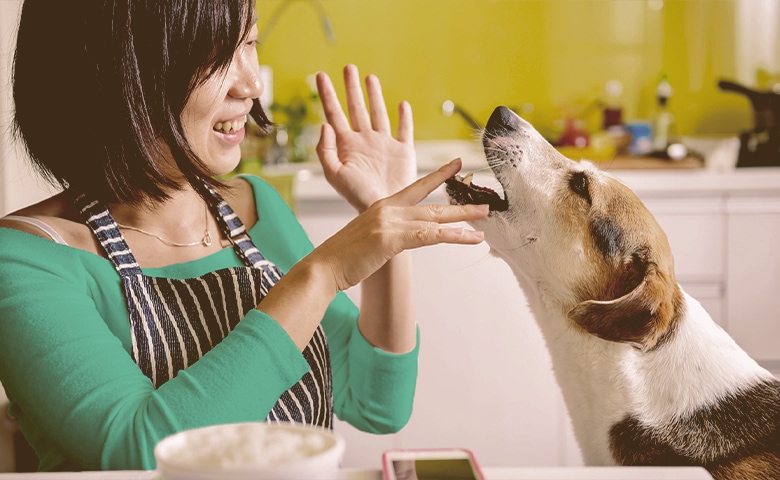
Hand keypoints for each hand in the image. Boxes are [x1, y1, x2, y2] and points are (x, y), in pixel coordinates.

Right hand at [308, 158, 487, 290]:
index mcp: (382, 206)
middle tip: (484, 203)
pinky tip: (471, 238)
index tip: (456, 165)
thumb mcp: (367, 237)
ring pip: (435, 218)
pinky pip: (430, 236)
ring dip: (463, 219)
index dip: (439, 176)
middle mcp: (388, 209)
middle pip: (432, 203)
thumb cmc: (343, 257)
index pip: (416, 187)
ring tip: (484, 219)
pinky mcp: (391, 239)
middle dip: (460, 204)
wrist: (325, 266)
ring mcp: (390, 223)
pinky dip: (453, 236)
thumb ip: (386, 233)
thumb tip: (399, 239)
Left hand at [316, 64, 416, 212]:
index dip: (327, 94)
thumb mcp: (334, 175)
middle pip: (356, 107)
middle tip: (348, 67)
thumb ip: (325, 150)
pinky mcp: (403, 151)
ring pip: (379, 113)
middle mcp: (365, 141)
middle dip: (351, 88)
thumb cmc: (358, 198)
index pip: (334, 113)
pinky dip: (404, 117)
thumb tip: (324, 125)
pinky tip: (402, 105)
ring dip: (374, 95)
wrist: (385, 209)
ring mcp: (384, 145)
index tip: (321, 75)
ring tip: (369, 78)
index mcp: (347, 145)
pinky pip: (404, 130)